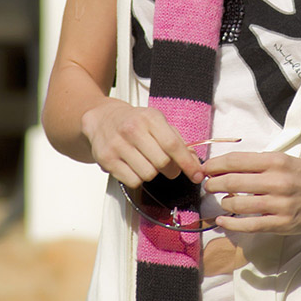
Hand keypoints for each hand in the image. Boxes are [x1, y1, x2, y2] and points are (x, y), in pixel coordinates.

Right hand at [81, 98, 203, 187]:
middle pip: (162, 163)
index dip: (187, 163)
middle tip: (166, 165)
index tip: (197, 175)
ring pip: (148, 175)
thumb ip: (177, 141)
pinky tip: (133, 166)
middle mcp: (132, 130)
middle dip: (170, 169)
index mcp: (149, 118)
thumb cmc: (135, 121)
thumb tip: (194, 164)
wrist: (102, 118)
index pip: (172, 145)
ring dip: (152, 173)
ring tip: (146, 162)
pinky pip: (133, 182)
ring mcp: (117, 145)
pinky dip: (138, 178)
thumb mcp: (157, 122)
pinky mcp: (106, 160)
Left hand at [202, 152, 300, 233]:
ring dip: (223, 203)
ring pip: (238, 204)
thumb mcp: (282, 160)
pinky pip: (249, 225)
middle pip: (233, 181)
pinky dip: (231, 224)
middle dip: (213, 183)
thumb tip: (224, 167)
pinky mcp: (282, 223)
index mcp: (274, 161)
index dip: (215, 164)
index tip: (205, 168)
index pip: (235, 160)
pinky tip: (222, 221)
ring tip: (220, 201)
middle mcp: (276, 181)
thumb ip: (256, 163)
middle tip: (207, 185)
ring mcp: (279, 203)